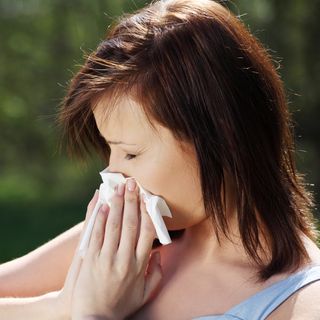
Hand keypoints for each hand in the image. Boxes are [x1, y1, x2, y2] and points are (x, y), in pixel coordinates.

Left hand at [71, 178, 162, 319]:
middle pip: (130, 224)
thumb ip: (156, 274)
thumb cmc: (121, 306)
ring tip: (118, 188)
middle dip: (132, 201)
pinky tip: (103, 204)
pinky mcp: (90, 259)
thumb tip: (158, 254)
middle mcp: (124, 259)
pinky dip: (100, 218)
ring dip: (117, 204)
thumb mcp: (144, 294)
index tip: (147, 198)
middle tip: (132, 183)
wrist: (94, 319)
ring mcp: (106, 258)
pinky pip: (96, 234)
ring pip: (113, 226)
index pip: (147, 233)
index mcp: (139, 266)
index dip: (147, 213)